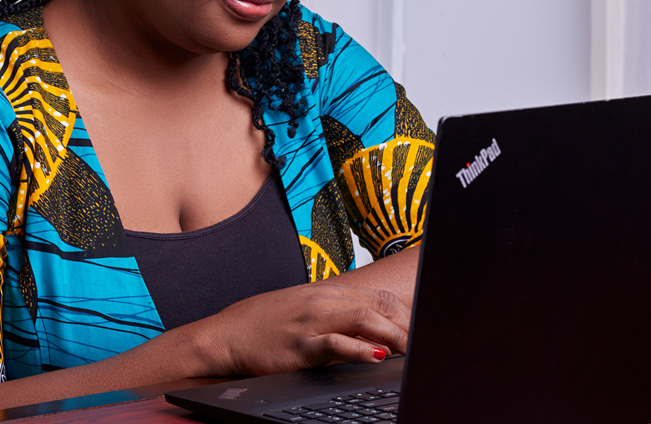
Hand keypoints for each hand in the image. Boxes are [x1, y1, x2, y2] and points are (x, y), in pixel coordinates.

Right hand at [188, 281, 410, 377]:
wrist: (227, 335)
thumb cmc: (265, 326)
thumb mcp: (305, 313)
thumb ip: (338, 318)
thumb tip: (372, 334)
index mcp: (327, 294)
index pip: (377, 297)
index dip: (404, 314)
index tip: (420, 331)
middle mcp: (322, 302)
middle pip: (377, 306)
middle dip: (406, 325)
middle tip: (423, 346)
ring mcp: (310, 321)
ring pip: (362, 318)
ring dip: (392, 335)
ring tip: (410, 351)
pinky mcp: (299, 344)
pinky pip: (334, 342)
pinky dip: (358, 349)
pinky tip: (375, 356)